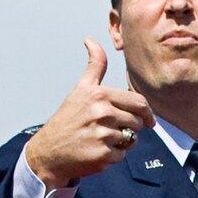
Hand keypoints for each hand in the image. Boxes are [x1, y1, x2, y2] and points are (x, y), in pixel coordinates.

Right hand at [22, 41, 155, 186]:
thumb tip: (91, 41)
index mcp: (100, 95)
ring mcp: (103, 135)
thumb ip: (94, 66)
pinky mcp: (103, 155)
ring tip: (102, 139)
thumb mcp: (80, 89)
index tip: (148, 120)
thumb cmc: (67, 119)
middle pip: (138, 121)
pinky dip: (114, 156)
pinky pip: (123, 155)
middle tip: (116, 129)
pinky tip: (98, 150)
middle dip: (132, 127)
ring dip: (122, 142)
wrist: (49, 151)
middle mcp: (102, 114)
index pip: (139, 102)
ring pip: (131, 139)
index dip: (147, 112)